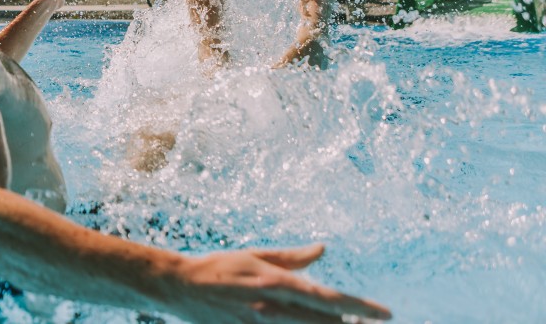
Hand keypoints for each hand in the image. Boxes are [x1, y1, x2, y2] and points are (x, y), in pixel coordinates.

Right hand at [171, 245, 390, 321]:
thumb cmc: (220, 266)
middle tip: (365, 320)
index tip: (386, 314)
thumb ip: (292, 258)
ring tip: (337, 322)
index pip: (329, 298)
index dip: (361, 307)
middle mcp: (271, 307)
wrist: (179, 286)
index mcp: (276, 282)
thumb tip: (323, 249)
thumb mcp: (256, 255)